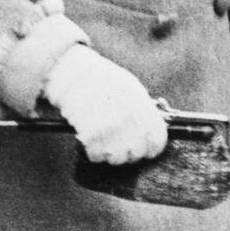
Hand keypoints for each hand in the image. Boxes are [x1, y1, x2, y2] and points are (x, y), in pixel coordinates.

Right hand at [43, 44, 169, 162]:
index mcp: (142, 105)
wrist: (71, 72)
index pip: (157, 139)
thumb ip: (142, 109)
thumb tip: (150, 132)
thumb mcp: (129, 87)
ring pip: (117, 158)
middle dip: (128, 153)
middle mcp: (130, 118)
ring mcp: (111, 127)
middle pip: (137, 152)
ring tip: (101, 141)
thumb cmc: (100, 78)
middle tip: (118, 147)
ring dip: (109, 154)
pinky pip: (97, 156)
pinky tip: (89, 140)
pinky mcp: (91, 134)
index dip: (151, 148)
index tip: (144, 150)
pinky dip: (92, 152)